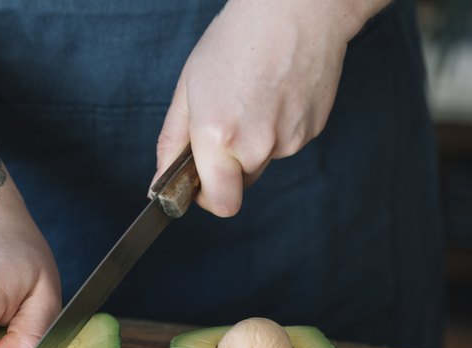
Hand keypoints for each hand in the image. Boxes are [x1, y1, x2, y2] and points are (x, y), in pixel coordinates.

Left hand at [155, 0, 374, 215]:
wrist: (296, 9)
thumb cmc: (236, 39)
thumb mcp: (188, 88)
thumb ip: (172, 142)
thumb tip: (159, 184)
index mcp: (218, 136)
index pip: (219, 203)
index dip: (207, 198)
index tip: (200, 183)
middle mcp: (256, 145)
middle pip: (240, 184)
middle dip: (229, 166)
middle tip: (228, 120)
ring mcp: (289, 140)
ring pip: (264, 162)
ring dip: (255, 143)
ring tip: (254, 97)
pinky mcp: (312, 131)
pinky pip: (286, 145)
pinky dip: (278, 128)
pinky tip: (276, 94)